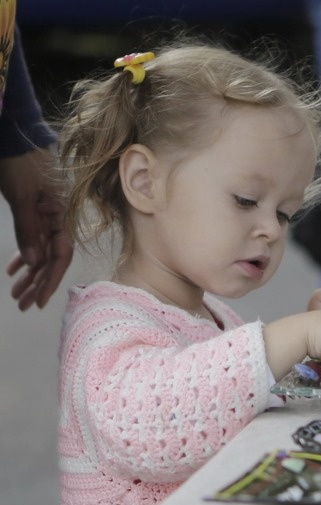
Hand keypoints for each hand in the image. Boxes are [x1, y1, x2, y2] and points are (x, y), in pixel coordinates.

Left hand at [1, 148, 72, 309]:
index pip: (60, 255)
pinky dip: (23, 256)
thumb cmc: (21, 164)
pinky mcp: (35, 213)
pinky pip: (32, 241)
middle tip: (23, 305)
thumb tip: (34, 263)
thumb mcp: (23, 197)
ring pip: (40, 252)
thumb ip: (28, 230)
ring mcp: (46, 217)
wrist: (15, 138)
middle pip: (50, 258)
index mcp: (61, 216)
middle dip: (37, 283)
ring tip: (16, 295)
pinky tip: (14, 271)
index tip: (39, 301)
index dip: (51, 280)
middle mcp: (57, 220)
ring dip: (29, 274)